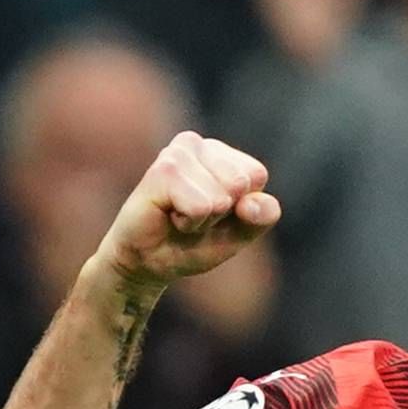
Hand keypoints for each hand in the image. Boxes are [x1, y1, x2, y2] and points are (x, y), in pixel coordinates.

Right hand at [91, 132, 280, 294]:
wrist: (146, 264)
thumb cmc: (190, 243)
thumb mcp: (239, 233)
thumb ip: (262, 216)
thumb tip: (250, 202)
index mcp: (222, 153)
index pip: (256, 175)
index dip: (240, 208)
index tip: (212, 214)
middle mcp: (200, 145)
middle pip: (241, 184)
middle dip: (221, 213)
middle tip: (194, 217)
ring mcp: (179, 153)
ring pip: (221, 197)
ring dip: (203, 220)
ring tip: (180, 218)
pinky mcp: (163, 170)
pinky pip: (201, 206)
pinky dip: (189, 222)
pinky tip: (169, 216)